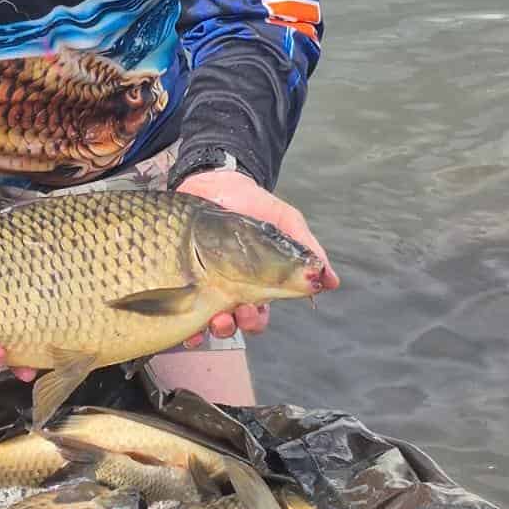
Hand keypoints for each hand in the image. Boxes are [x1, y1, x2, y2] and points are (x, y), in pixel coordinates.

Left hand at [173, 168, 338, 346]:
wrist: (216, 182)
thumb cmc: (255, 204)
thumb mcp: (286, 223)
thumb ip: (306, 250)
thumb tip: (331, 281)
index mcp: (255, 284)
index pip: (258, 315)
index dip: (254, 320)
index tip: (249, 311)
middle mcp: (230, 290)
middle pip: (232, 323)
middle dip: (232, 326)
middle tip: (228, 315)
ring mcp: (204, 284)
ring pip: (206, 320)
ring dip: (209, 326)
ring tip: (209, 318)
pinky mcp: (180, 276)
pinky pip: (177, 308)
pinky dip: (182, 323)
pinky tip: (183, 325)